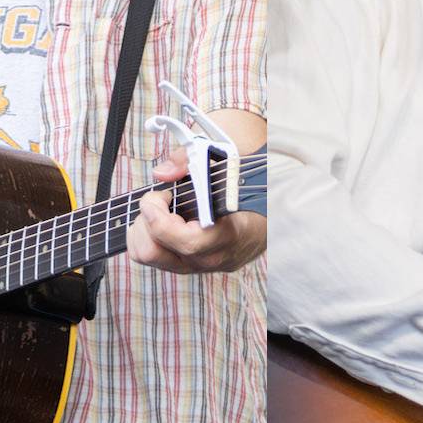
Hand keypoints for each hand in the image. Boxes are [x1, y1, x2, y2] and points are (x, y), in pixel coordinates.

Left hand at [126, 147, 265, 273]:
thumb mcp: (228, 157)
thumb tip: (162, 173)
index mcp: (232, 234)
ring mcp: (203, 265)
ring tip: (161, 208)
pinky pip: (159, 258)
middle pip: (155, 254)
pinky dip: (152, 236)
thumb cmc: (255, 180)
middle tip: (159, 199)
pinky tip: (168, 217)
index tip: (158, 195)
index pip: (187, 242)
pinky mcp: (195, 265)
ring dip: (145, 230)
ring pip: (151, 259)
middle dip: (145, 222)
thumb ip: (190, 160)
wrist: (277, 205)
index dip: (160, 218)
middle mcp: (215, 257)